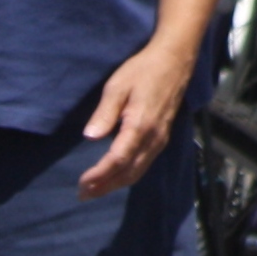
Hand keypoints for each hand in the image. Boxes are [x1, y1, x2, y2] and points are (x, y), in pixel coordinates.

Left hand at [78, 40, 193, 196]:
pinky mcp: (162, 138)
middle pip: (128, 172)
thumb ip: (105, 113)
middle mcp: (153, 138)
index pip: (118, 159)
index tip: (82, 183)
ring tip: (94, 190)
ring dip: (115, 184)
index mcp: (140, 125)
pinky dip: (127, 176)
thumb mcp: (117, 86)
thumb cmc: (143, 70)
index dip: (100, 174)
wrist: (174, 61)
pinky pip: (144, 164)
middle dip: (105, 186)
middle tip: (82, 194)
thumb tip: (91, 136)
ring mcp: (160, 140)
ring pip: (137, 171)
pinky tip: (114, 178)